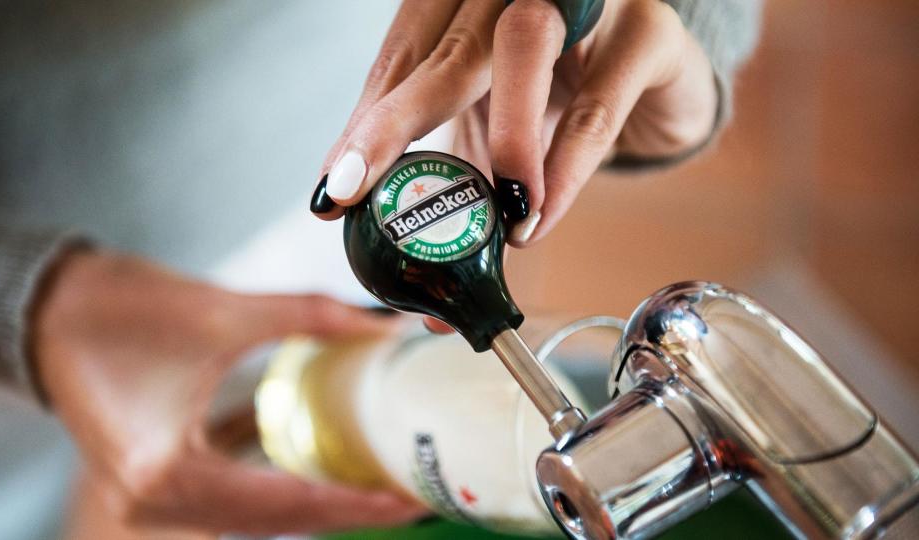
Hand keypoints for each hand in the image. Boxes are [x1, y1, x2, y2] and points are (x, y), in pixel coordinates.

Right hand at [32, 249, 426, 535]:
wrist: (51, 310)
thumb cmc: (117, 309)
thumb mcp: (222, 311)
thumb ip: (309, 317)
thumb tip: (382, 325)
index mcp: (164, 470)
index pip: (280, 505)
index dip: (350, 506)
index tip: (404, 499)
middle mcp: (154, 500)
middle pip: (273, 523)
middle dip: (343, 512)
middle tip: (408, 496)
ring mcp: (152, 499)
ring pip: (254, 520)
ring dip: (315, 507)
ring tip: (376, 490)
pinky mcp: (158, 482)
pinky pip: (232, 504)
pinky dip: (281, 495)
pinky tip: (322, 478)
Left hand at [311, 0, 715, 245]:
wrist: (660, 81)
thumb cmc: (563, 96)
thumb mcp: (495, 126)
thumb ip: (452, 174)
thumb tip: (417, 283)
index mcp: (469, 6)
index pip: (404, 56)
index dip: (365, 122)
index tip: (331, 189)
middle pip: (446, 47)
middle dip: (391, 123)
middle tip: (350, 189)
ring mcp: (585, 2)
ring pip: (522, 47)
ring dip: (494, 138)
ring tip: (472, 219)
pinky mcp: (646, 35)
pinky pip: (596, 108)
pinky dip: (563, 170)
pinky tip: (534, 218)